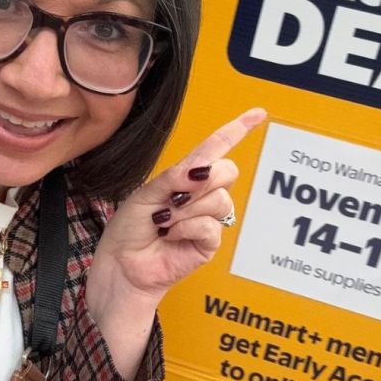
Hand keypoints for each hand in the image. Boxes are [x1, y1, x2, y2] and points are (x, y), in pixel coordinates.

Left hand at [85, 107, 266, 377]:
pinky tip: (172, 236)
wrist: (122, 266)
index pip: (215, 148)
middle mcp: (201, 195)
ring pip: (219, 200)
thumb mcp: (145, 194)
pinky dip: (187, 228)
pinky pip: (211, 226)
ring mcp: (207, 220)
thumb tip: (201, 169)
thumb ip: (174, 178)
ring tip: (166, 222)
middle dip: (204, 179)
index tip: (258, 114)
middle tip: (174, 197)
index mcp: (184, 177)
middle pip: (227, 171)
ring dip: (187, 210)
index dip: (237, 130)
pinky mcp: (208, 244)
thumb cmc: (129, 230)